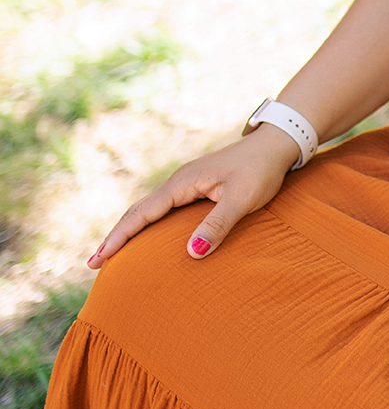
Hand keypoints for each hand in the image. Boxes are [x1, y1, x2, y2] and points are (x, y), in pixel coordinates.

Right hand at [87, 124, 299, 267]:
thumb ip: (218, 224)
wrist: (275, 145)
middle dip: (116, 237)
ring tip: (111, 254)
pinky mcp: (195, 188)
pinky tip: (145, 238)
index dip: (119, 238)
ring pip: (149, 210)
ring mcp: (186, 185)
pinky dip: (147, 225)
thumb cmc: (260, 171)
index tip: (99, 259)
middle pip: (138, 212)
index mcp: (182, 184)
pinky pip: (163, 210)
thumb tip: (191, 253)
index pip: (142, 214)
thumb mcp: (242, 199)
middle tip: (94, 263)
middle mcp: (178, 183)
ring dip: (129, 231)